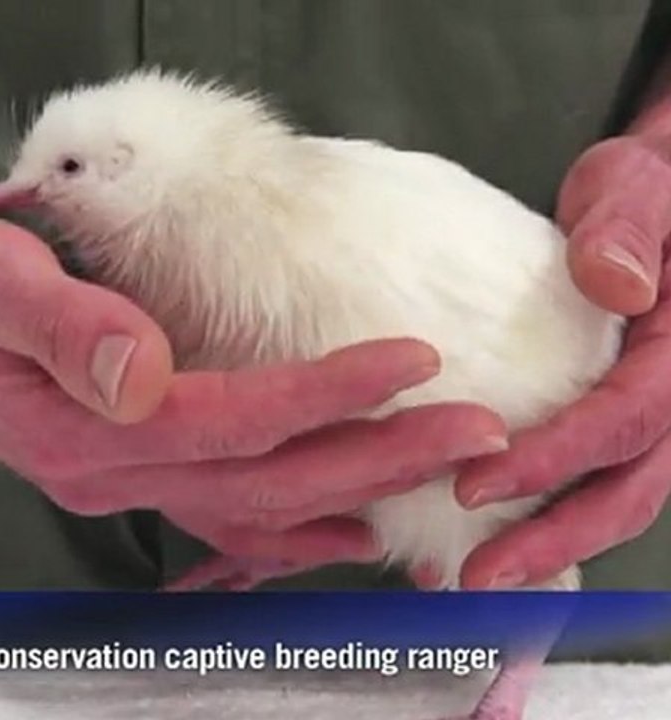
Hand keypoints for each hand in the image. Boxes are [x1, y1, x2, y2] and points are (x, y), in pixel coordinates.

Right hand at [0, 208, 506, 570]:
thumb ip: (58, 325)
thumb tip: (144, 372)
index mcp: (80, 428)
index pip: (233, 419)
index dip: (327, 393)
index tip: (412, 361)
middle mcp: (109, 470)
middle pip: (268, 478)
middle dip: (378, 454)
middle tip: (475, 431)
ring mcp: (119, 478)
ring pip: (258, 507)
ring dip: (356, 490)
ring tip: (440, 469)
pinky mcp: (126, 466)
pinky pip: (228, 512)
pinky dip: (297, 522)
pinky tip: (349, 520)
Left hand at [452, 135, 670, 589]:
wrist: (659, 201)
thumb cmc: (646, 192)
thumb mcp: (638, 185)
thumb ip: (627, 226)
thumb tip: (615, 283)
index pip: (623, 420)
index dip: (553, 459)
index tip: (473, 486)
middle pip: (627, 490)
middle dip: (552, 539)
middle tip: (475, 577)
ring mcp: (655, 417)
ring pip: (614, 501)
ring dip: (547, 548)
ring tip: (471, 579)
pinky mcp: (623, 423)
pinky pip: (593, 482)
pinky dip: (545, 522)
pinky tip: (480, 545)